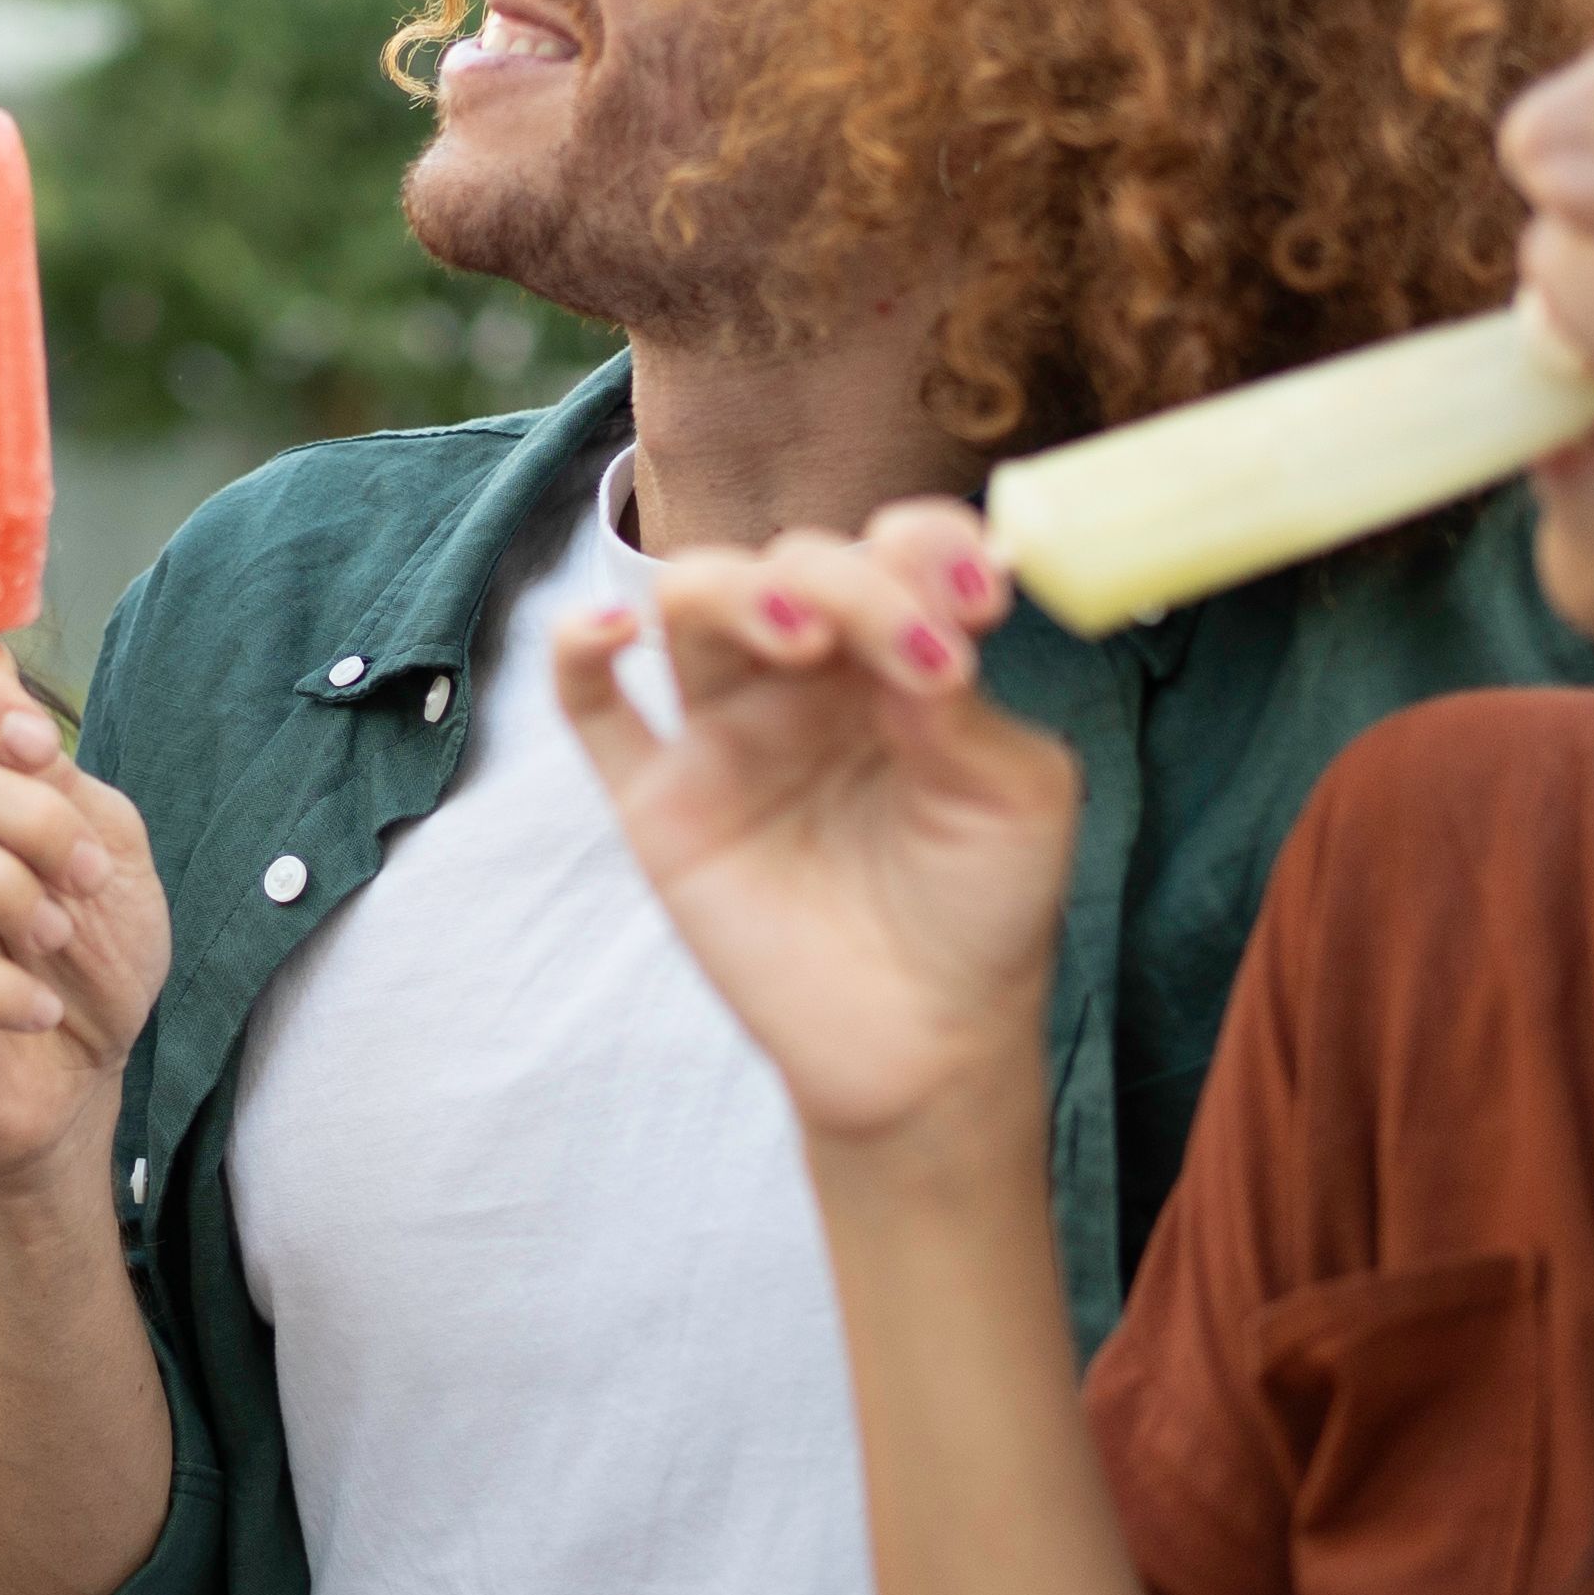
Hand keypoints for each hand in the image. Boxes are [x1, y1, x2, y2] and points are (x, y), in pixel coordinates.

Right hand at [551, 501, 1079, 1146]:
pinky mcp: (661, 805)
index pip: (895, 547)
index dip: (930, 547)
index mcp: (901, 658)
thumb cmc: (984, 912)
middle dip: (853, 583)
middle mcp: (810, 679)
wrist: (925, 1047)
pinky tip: (612, 631)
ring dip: (743, 592)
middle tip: (916, 657)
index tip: (978, 604)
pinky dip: (579, 650)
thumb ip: (963, 706)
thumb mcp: (1014, 795)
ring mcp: (728, 734)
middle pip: (795, 561)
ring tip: (802, 640)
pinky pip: (591, 708)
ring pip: (692, 602)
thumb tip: (913, 629)